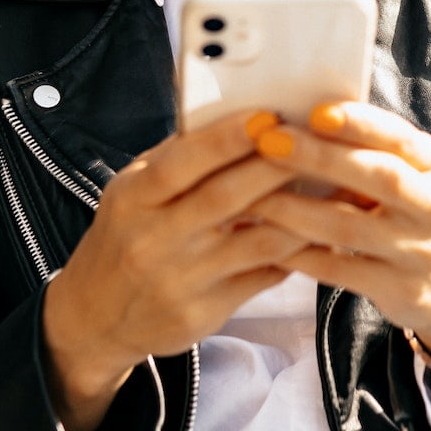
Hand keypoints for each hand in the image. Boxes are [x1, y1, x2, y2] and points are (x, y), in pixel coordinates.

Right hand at [40, 109, 309, 430]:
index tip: (269, 116)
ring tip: (334, 186)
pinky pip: (264, 276)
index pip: (182, 163)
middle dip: (278, 166)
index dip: (227, 139)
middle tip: (320, 142)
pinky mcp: (205, 312)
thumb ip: (177, 158)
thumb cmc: (125, 236)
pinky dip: (295, 251)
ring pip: (258, 240)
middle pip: (227, 197)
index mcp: (133, 199)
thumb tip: (235, 113)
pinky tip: (318, 231)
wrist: (96, 316)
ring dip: (303, 212)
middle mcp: (154, 239)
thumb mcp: (132, 191)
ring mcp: (181, 280)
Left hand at [248, 102, 430, 388]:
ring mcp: (417, 251)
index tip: (315, 111)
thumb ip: (369, 150)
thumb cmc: (414, 213)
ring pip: (349, 227)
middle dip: (320, 157)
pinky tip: (265, 241)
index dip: (358, 124)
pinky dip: (298, 255)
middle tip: (269, 142)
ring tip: (252, 197)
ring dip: (295, 210)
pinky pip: (338, 270)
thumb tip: (300, 116)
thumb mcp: (411, 175)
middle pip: (377, 177)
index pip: (397, 138)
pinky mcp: (397, 290)